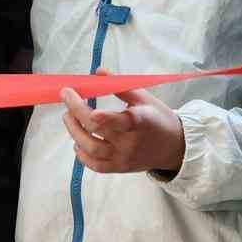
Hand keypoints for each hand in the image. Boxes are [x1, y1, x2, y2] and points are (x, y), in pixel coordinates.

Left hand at [60, 81, 185, 174]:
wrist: (174, 147)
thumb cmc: (158, 118)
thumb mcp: (145, 98)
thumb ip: (121, 86)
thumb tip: (98, 72)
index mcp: (142, 121)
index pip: (123, 121)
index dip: (105, 117)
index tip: (90, 110)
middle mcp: (132, 142)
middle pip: (98, 130)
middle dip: (76, 112)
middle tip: (67, 97)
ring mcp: (124, 158)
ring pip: (92, 149)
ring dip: (74, 132)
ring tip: (68, 117)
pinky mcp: (120, 168)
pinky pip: (96, 166)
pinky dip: (82, 155)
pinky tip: (77, 142)